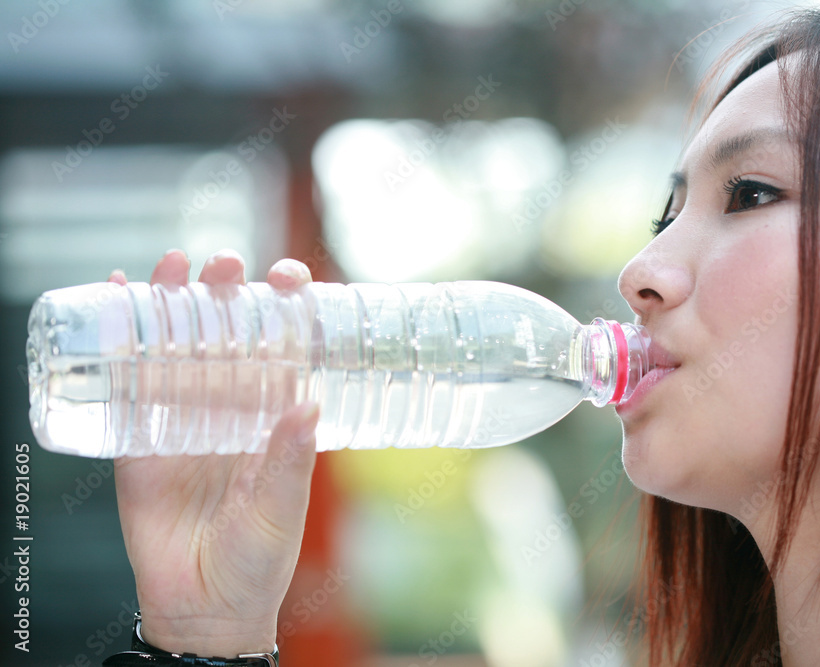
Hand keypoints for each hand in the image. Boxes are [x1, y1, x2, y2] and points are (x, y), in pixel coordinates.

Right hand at [108, 249, 317, 657]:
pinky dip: (121, 344)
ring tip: (175, 265)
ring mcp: (182, 421)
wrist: (204, 607)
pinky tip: (118, 300)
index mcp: (272, 418)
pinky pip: (128, 387)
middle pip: (226, 337)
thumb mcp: (281, 510)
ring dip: (174, 305)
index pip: (281, 350)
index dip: (286, 312)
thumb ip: (290, 461)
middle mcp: (229, 410)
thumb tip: (308, 404)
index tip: (293, 279)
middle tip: (227, 264)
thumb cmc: (258, 560)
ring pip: (176, 350)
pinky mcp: (139, 441)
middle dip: (225, 294)